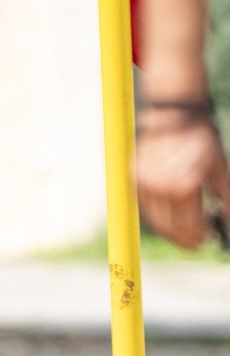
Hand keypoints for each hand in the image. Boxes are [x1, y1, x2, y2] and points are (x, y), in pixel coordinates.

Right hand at [136, 121, 229, 247]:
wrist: (173, 113)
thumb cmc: (200, 138)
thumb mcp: (220, 169)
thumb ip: (225, 200)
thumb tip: (228, 224)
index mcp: (185, 185)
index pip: (191, 226)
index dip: (200, 238)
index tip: (206, 241)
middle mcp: (162, 187)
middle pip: (171, 229)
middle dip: (184, 239)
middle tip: (195, 242)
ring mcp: (145, 183)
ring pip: (155, 221)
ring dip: (169, 230)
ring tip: (182, 232)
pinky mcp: (135, 178)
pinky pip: (146, 207)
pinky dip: (157, 215)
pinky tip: (169, 216)